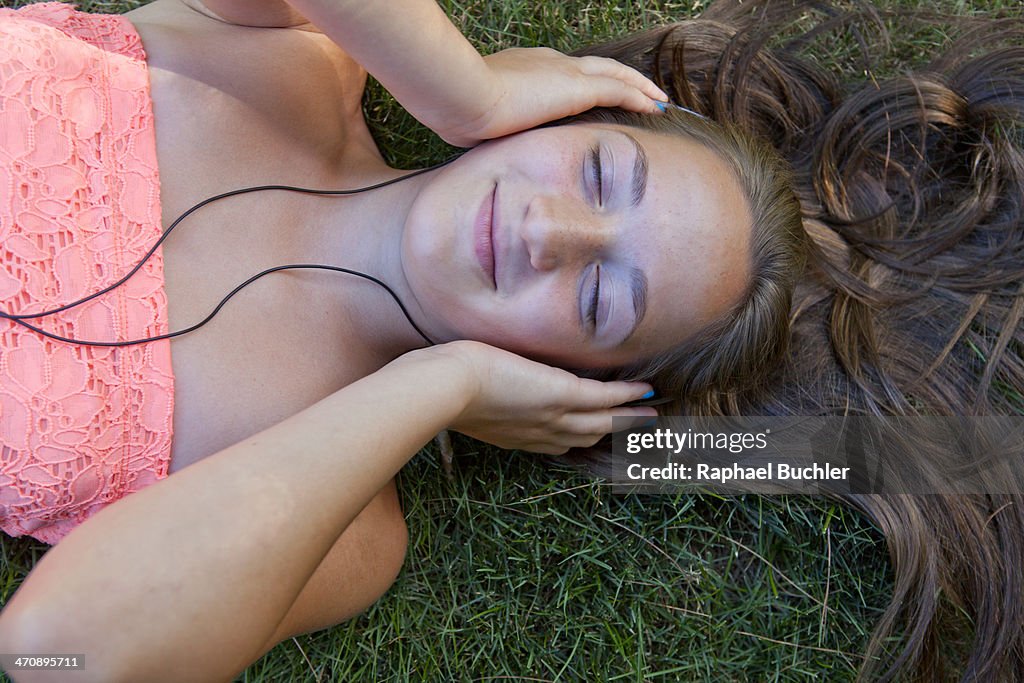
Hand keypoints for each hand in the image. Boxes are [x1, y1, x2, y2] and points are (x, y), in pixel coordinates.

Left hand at [404, 340, 657, 454]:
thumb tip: (477, 383)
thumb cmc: (443, 385)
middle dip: (608, 432)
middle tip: (632, 428)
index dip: (575, 437)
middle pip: (583, 437)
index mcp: (515, 436)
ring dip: (626, 418)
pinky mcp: (562, 394)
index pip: (554, 442)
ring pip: (600, 422)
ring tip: (649, 414)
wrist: (445, 387)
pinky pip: (604, 398)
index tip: (591, 432)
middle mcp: (538, 432)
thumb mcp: (463, 397)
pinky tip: (646, 392)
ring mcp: (553, 415)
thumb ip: (479, 396)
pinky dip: (627, 397)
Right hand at [435, 48, 668, 146]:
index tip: (592, 94)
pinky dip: (640, 98)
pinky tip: (657, 107)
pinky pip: (620, 90)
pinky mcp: (577, 88)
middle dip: (619, 79)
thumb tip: (480, 143)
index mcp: (523, 68)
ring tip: (658, 99)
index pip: (562, 74)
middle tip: (641, 92)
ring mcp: (564, 73)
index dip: (583, 83)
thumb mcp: (475, 121)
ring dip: (639, 87)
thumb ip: (488, 129)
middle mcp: (548, 64)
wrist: (460, 97)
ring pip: (615, 75)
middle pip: (595, 68)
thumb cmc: (459, 113)